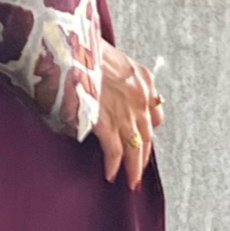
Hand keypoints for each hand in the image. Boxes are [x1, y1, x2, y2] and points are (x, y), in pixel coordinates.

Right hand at [92, 45, 163, 186]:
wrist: (74, 48)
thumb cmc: (88, 49)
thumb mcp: (117, 56)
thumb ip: (127, 76)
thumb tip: (124, 91)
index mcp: (144, 81)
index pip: (155, 113)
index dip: (149, 129)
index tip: (144, 140)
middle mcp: (140, 99)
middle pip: (147, 136)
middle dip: (144, 156)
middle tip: (140, 171)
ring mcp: (124, 113)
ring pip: (135, 148)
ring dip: (133, 168)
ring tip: (131, 182)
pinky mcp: (106, 123)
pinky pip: (114, 150)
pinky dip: (113, 165)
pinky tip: (110, 175)